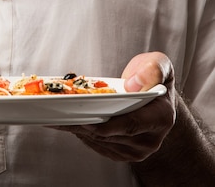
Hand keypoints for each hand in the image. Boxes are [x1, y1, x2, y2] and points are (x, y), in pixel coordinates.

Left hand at [53, 52, 175, 161]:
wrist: (157, 95)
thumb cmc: (154, 77)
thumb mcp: (159, 63)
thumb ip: (152, 69)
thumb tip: (133, 85)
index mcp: (161, 118)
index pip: (130, 125)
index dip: (106, 123)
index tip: (84, 117)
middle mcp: (149, 140)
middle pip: (108, 134)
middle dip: (81, 122)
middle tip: (57, 112)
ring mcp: (135, 150)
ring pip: (98, 140)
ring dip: (76, 128)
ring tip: (53, 115)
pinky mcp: (121, 152)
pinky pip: (96, 144)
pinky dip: (80, 132)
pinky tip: (64, 121)